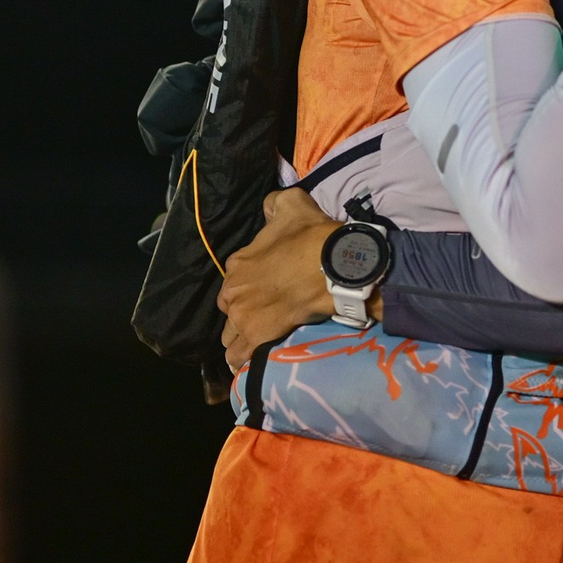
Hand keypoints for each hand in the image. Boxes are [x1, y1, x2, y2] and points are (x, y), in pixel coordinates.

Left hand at [218, 187, 340, 367]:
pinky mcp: (256, 337)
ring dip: (241, 336)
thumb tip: (269, 207)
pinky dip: (243, 358)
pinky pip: (238, 356)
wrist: (332, 266)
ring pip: (230, 334)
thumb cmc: (312, 236)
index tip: (268, 287)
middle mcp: (233, 290)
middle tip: (265, 312)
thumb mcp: (292, 204)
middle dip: (243, 310)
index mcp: (238, 262)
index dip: (250, 284)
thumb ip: (274, 203)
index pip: (234, 279)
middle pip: (230, 308)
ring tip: (260, 338)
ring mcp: (243, 316)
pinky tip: (250, 360)